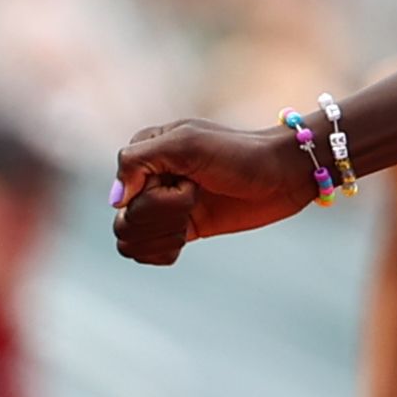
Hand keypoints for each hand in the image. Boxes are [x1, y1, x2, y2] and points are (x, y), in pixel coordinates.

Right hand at [110, 119, 319, 265]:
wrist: (281, 175)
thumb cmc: (238, 153)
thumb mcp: (187, 144)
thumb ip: (139, 161)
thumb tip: (114, 200)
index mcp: (144, 151)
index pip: (120, 193)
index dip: (153, 197)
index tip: (188, 182)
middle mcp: (148, 179)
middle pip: (124, 220)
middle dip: (160, 217)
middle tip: (194, 197)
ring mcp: (163, 206)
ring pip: (131, 239)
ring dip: (163, 234)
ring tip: (190, 217)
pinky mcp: (180, 228)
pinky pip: (147, 252)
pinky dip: (163, 251)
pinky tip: (184, 240)